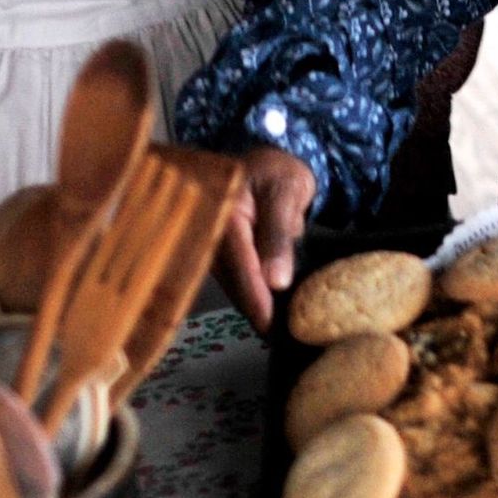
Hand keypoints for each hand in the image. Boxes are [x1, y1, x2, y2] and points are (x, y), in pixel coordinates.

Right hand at [215, 143, 317, 336]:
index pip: (239, 265)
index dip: (254, 297)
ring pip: (235, 284)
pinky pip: (239, 279)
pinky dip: (255, 295)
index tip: (269, 325)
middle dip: (255, 310)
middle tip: (279, 338)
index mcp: (222, 215)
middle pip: (234, 281)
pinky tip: (271, 313)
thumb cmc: (278, 171)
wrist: (270, 159)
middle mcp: (211, 235)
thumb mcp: (285, 193)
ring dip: (255, 306)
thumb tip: (276, 282)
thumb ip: (278, 235)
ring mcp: (215, 246)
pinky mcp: (224, 255)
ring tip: (279, 332)